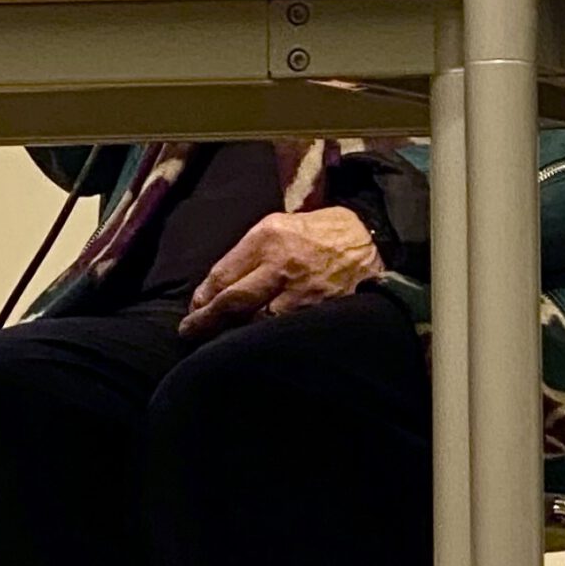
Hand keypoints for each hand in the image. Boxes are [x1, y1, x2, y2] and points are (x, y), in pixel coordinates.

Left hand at [180, 209, 379, 338]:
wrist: (374, 240)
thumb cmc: (322, 231)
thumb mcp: (280, 225)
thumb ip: (249, 252)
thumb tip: (218, 286)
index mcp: (268, 237)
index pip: (223, 274)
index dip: (204, 298)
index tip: (194, 310)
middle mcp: (282, 264)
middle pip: (234, 301)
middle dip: (207, 321)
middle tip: (190, 332)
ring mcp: (303, 291)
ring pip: (257, 321)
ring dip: (237, 332)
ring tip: (223, 338)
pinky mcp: (321, 310)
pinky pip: (284, 329)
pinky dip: (267, 336)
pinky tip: (257, 340)